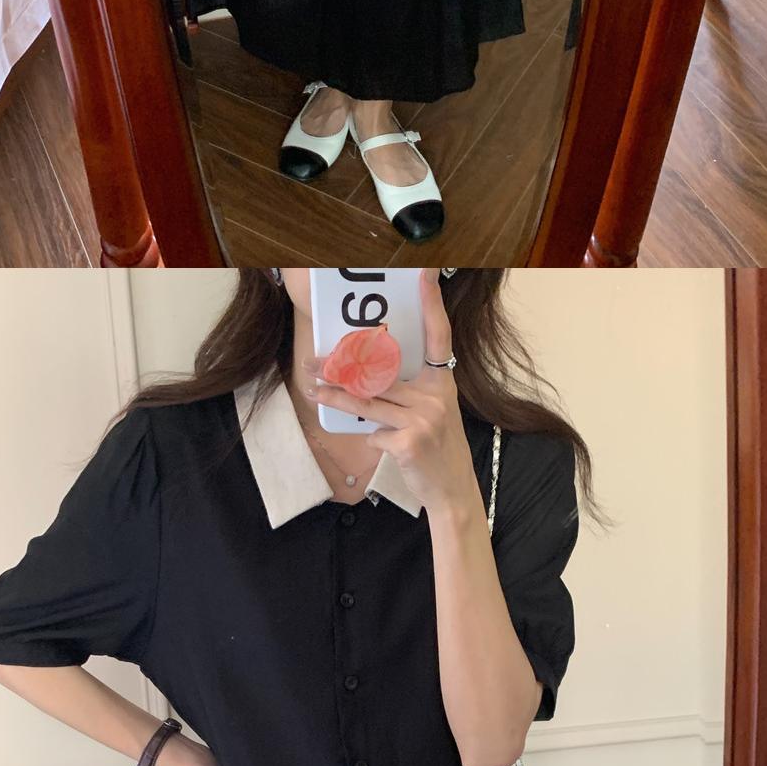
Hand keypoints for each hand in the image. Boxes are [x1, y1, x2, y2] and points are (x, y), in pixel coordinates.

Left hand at [312, 275, 475, 518]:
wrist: (453, 491)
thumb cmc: (439, 448)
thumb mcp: (433, 413)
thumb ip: (409, 393)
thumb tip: (366, 378)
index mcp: (442, 383)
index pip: (439, 336)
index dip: (432, 304)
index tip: (425, 274)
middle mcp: (435, 396)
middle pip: (381, 373)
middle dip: (344, 367)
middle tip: (315, 360)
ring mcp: (423, 419)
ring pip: (368, 402)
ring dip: (336, 397)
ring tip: (313, 389)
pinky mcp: (408, 442)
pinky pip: (374, 433)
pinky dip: (371, 439)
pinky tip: (379, 445)